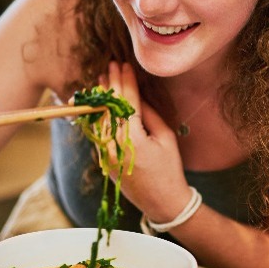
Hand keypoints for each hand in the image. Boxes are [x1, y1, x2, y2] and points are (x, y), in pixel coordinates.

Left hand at [102, 62, 192, 222]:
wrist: (161, 202)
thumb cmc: (169, 170)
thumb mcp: (166, 138)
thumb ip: (150, 115)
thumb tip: (138, 96)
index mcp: (133, 139)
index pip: (127, 102)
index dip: (126, 82)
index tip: (124, 65)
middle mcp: (115, 146)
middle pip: (109, 108)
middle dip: (111, 84)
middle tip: (110, 65)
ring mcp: (107, 154)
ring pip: (100, 119)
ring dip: (101, 98)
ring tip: (102, 79)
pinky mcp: (104, 160)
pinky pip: (99, 132)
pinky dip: (99, 114)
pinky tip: (100, 102)